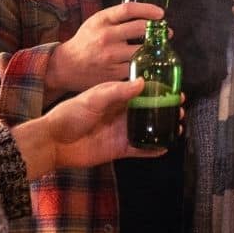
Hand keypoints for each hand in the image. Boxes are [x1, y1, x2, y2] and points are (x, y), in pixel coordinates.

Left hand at [15, 79, 166, 177]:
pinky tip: (165, 147)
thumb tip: (142, 83)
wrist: (53, 142)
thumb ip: (116, 91)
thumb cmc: (69, 115)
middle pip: (149, 110)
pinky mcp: (119, 149)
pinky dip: (153, 149)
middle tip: (180, 108)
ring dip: (163, 128)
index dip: (158, 90)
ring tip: (178, 126)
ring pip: (148, 129)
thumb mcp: (92, 98)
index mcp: (115, 98)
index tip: (174, 88)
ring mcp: (121, 132)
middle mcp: (121, 114)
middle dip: (165, 109)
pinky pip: (140, 149)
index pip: (141, 91)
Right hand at [47, 2, 163, 93]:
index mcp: (101, 20)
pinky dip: (146, 64)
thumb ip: (116, 17)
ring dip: (155, 48)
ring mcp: (110, 56)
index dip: (148, 9)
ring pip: (141, 49)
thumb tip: (146, 13)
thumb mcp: (96, 22)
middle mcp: (105, 36)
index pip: (128, 9)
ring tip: (161, 46)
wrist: (66, 66)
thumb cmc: (86, 41)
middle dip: (158, 30)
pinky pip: (137, 67)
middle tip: (167, 32)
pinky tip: (151, 61)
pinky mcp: (113, 73)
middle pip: (140, 28)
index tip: (160, 13)